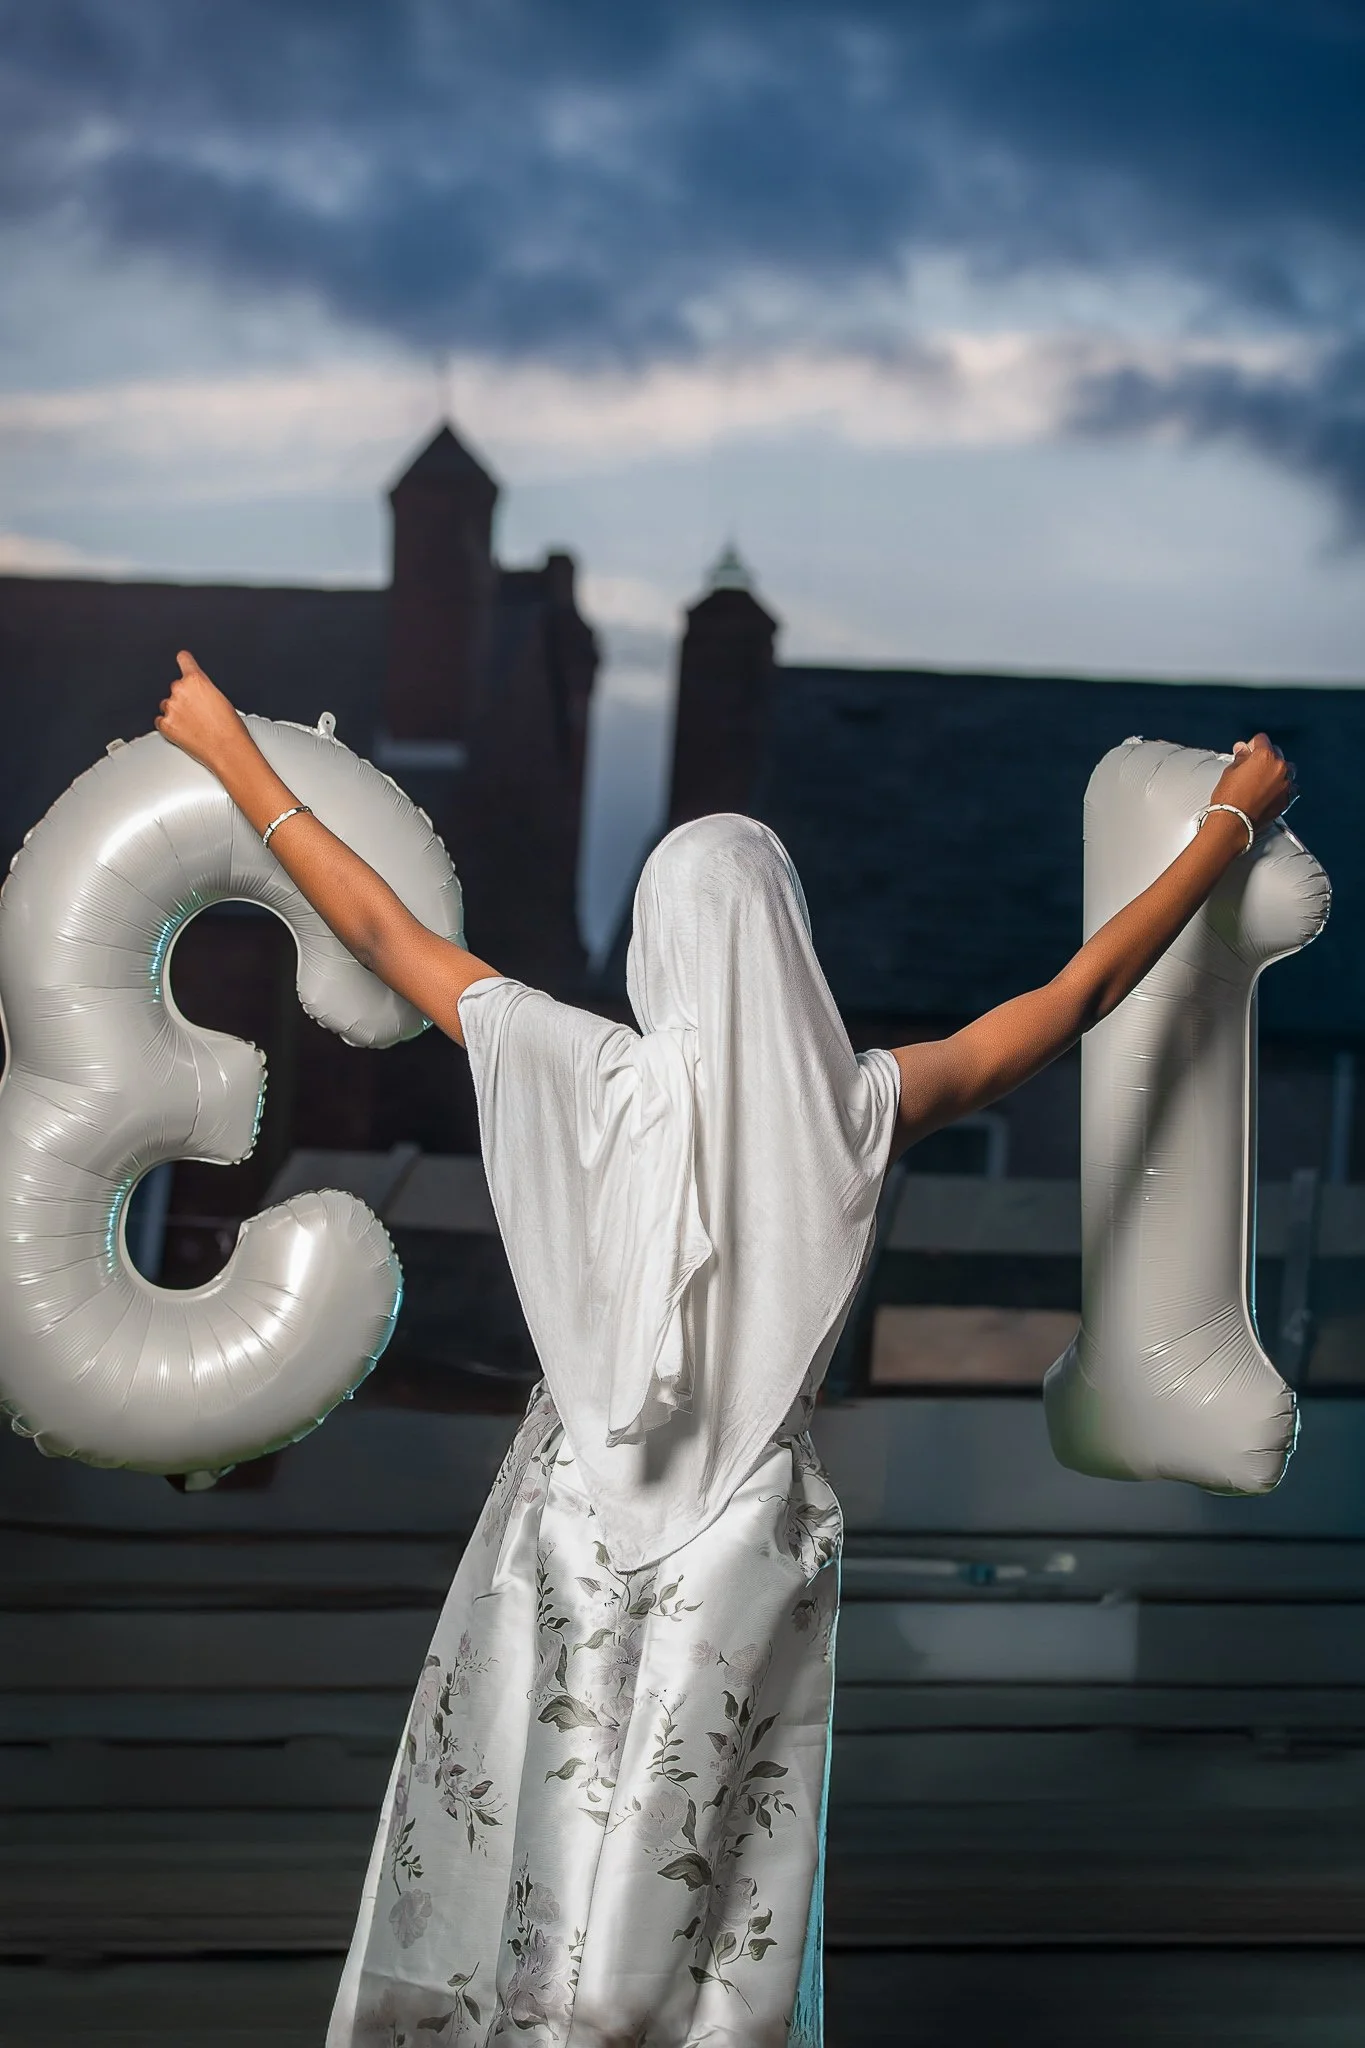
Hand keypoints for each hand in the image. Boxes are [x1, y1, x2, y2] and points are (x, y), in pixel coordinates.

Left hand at [155, 651, 248, 774]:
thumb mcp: (221, 698)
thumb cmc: (229, 727)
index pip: (183, 659)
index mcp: (196, 680)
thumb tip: (198, 694)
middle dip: (183, 698)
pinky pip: (160, 721)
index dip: (184, 661)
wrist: (227, 748)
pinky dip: (169, 725)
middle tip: (197, 712)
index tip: (182, 660)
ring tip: (193, 724)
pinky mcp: (164, 725)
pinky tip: (184, 731)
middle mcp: (180, 690)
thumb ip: (204, 690)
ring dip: (176, 712)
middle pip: (175, 688)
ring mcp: (170, 708)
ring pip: (167, 705)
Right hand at [1209, 732, 1297, 834]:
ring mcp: (1286, 784)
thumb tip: (1243, 750)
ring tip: (1263, 781)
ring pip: (1287, 770)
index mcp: (1265, 756)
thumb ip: (1241, 758)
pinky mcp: (1287, 799)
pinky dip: (1281, 788)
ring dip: (1277, 772)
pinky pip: (1289, 788)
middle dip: (1266, 758)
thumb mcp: (1230, 771)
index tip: (1247, 751)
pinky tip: (1269, 793)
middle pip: (1276, 753)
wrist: (1233, 822)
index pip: (1262, 739)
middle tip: (1253, 768)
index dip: (1252, 745)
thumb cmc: (1229, 798)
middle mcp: (1280, 768)